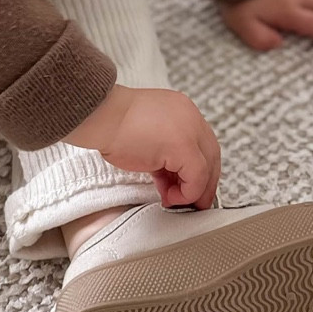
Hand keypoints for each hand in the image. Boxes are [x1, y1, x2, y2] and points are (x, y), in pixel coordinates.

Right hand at [68, 85, 220, 207]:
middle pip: (211, 155)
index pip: (202, 144)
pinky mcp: (184, 145)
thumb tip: (172, 179)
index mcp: (182, 110)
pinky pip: (197, 176)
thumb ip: (165, 154)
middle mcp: (190, 117)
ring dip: (194, 190)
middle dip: (203, 183)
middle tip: (192, 201)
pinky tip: (170, 197)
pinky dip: (187, 192)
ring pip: (208, 166)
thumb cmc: (114, 125)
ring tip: (176, 200)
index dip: (199, 169)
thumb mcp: (148, 136)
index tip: (188, 186)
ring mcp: (190, 129)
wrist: (102, 116)